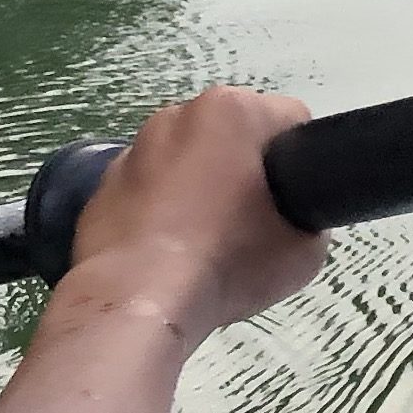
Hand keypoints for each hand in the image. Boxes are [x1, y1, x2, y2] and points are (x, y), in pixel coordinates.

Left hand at [62, 84, 324, 340]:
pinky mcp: (103, 185)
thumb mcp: (305, 251)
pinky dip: (160, 209)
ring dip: (200, 186)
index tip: (292, 204)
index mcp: (232, 110)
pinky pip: (148, 188)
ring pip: (187, 159)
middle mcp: (179, 114)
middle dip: (245, 168)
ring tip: (204, 243)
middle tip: (252, 225)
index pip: (291, 120)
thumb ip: (309, 219)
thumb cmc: (227, 262)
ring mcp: (134, 148)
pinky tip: (166, 251)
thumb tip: (287, 221)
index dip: (300, 163)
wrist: (138, 301)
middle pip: (233, 135)